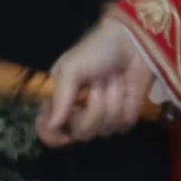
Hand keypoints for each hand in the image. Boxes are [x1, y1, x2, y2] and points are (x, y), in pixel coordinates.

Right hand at [35, 16, 152, 146]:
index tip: (65, 135)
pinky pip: (122, 127)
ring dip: (111, 102)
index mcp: (60, 100)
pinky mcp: (124, 117)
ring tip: (114, 80)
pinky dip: (125, 107)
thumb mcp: (71, 68)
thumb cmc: (96, 51)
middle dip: (93, 109)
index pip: (48, 130)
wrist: (132, 43)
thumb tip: (52, 125)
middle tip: (98, 84)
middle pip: (80, 134)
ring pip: (103, 131)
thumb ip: (60, 97)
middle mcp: (78, 113)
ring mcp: (102, 117)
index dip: (53, 137)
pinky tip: (126, 90)